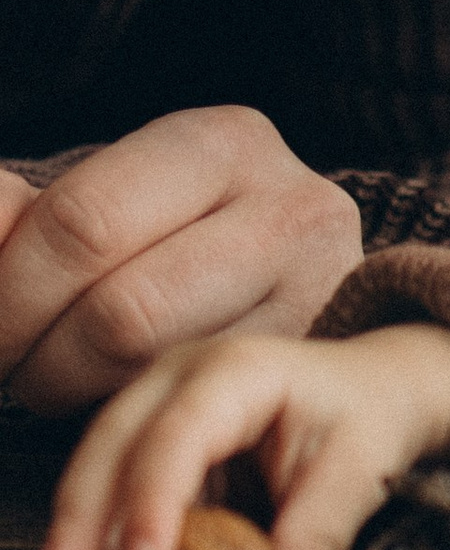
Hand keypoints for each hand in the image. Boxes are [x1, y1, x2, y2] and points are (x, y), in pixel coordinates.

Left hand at [0, 112, 363, 414]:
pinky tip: (123, 387)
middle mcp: (292, 210)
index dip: (8, 289)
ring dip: (76, 386)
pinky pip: (196, 404)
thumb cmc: (174, 233)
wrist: (292, 271)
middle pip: (121, 311)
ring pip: (157, 368)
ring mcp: (319, 295)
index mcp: (224, 143)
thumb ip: (27, 215)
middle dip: (36, 351)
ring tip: (58, 373)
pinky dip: (135, 406)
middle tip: (11, 360)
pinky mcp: (317, 363)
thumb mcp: (106, 199)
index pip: (84, 222)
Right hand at [32, 326, 449, 549]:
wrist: (382, 386)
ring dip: (81, 538)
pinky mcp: (156, 444)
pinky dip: (106, 542)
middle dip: (82, 521)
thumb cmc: (370, 414)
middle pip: (112, 446)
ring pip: (99, 469)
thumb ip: (321, 537)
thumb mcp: (361, 470)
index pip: (179, 435)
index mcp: (237, 371)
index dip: (154, 501)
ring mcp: (159, 407)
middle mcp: (180, 379)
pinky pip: (118, 491)